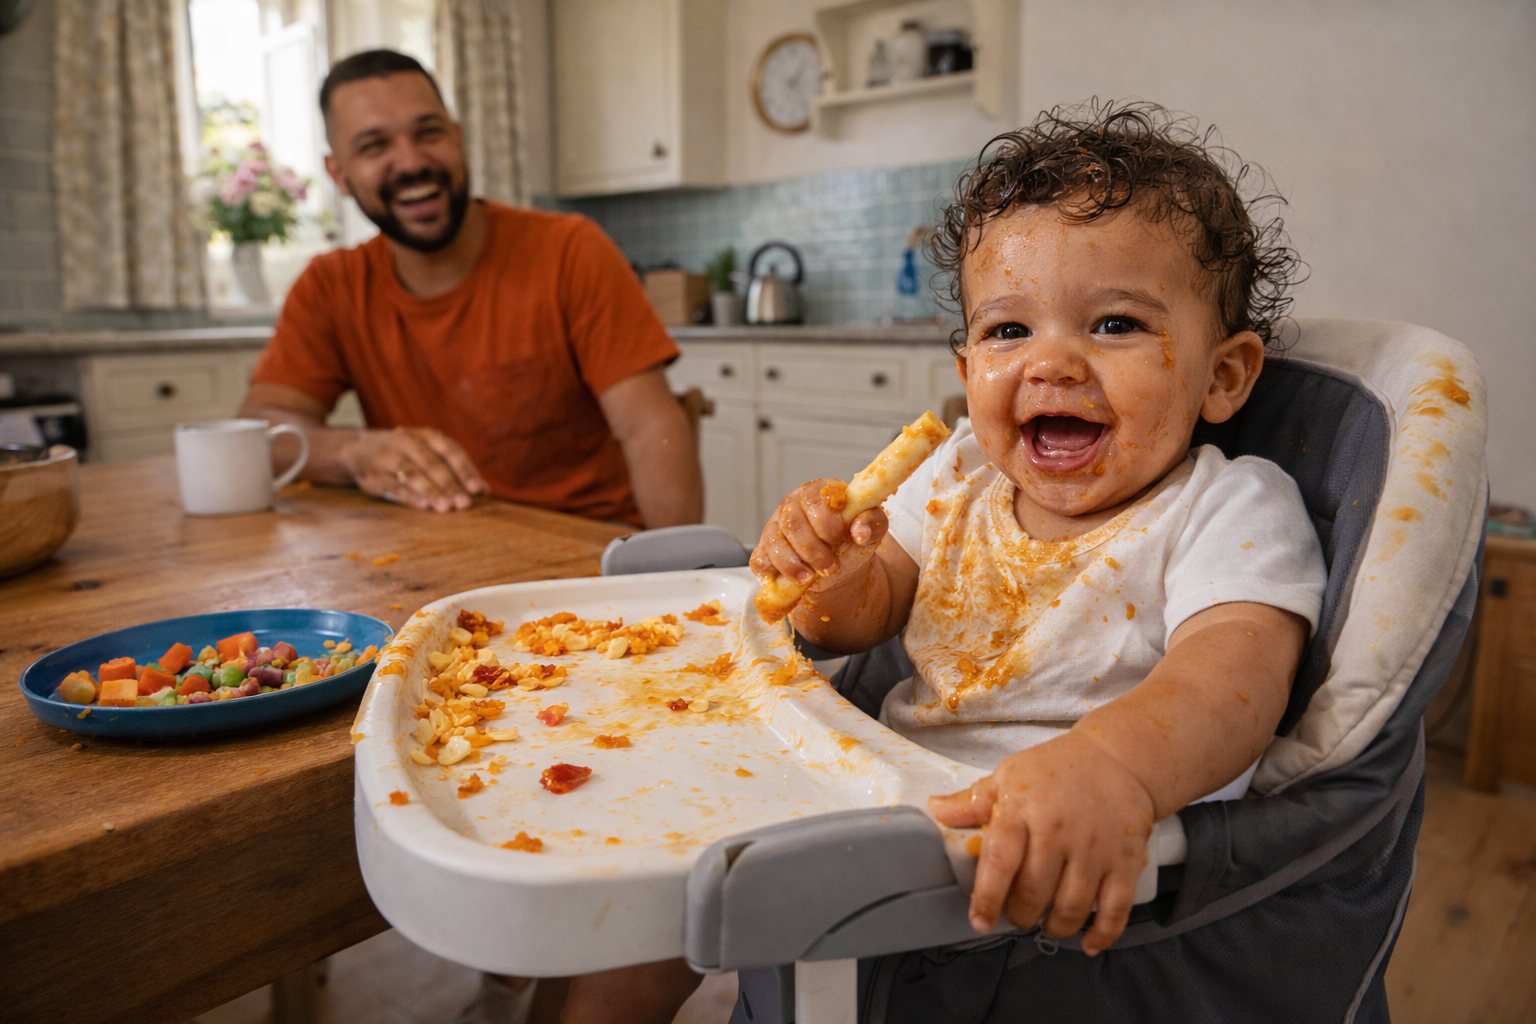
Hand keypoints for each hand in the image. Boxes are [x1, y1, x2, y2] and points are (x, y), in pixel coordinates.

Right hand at [347, 427, 487, 511]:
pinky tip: (424, 506)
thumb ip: (455, 470)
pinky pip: (394, 486)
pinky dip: (410, 496)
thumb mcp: (427, 453)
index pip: (450, 450)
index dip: (465, 469)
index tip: (478, 488)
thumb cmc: (405, 454)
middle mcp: (407, 442)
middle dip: (450, 484)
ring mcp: (388, 458)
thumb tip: (485, 491)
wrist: (357, 449)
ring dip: (432, 492)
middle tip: (465, 503)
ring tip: (446, 508)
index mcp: (425, 436)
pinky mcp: (375, 476)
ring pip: (413, 475)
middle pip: (432, 464)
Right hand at [750, 479, 887, 592]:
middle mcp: (793, 505)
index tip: (841, 540)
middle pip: (792, 521)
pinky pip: (759, 560)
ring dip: (793, 563)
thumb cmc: (852, 543)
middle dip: (812, 549)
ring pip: (774, 541)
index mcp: (819, 493)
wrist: (840, 569)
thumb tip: (860, 531)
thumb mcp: (870, 533)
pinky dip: (774, 573)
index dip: (827, 523)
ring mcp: (775, 527)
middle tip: (830, 566)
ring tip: (809, 577)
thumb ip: (874, 524)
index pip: (815, 499)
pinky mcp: (764, 550)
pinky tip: (791, 580)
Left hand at [928, 731, 1154, 955]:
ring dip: (1055, 927)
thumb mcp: (1008, 776)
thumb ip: (972, 802)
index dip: (987, 897)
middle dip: (1020, 915)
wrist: (1116, 757)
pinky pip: (1116, 908)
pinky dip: (1102, 933)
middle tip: (1016, 917)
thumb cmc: (1057, 768)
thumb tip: (936, 810)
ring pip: (1072, 906)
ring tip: (1046, 924)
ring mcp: (1095, 848)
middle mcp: (1058, 831)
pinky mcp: (1126, 860)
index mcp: (1022, 809)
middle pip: (1034, 892)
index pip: (1000, 861)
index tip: (979, 920)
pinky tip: (1088, 942)